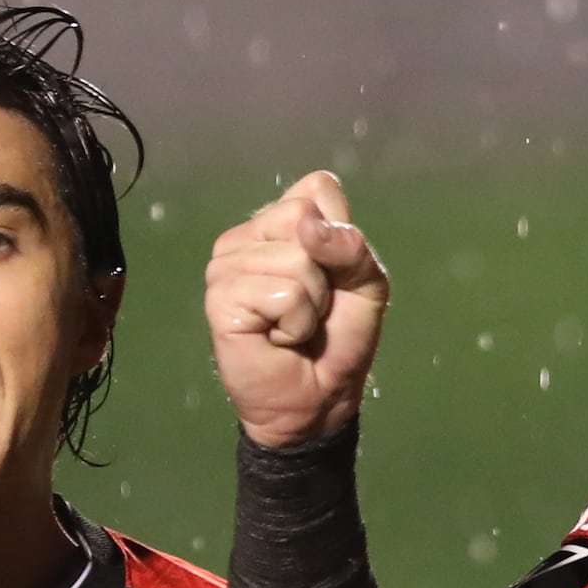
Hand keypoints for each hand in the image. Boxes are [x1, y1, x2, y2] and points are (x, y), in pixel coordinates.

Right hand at [206, 170, 393, 449]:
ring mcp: (226, 264)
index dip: (340, 233)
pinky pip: (282, 293)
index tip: (334, 274)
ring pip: (296, 259)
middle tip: (311, 307)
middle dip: (326, 272)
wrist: (318, 399)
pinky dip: (295, 323)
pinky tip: (277, 338)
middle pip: (303, 217)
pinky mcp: (220, 297)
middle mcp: (247, 235)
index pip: (316, 188)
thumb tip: (310, 225)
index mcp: (280, 222)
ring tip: (293, 325)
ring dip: (311, 304)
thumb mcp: (367, 285)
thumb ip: (351, 247)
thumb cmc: (337, 340)